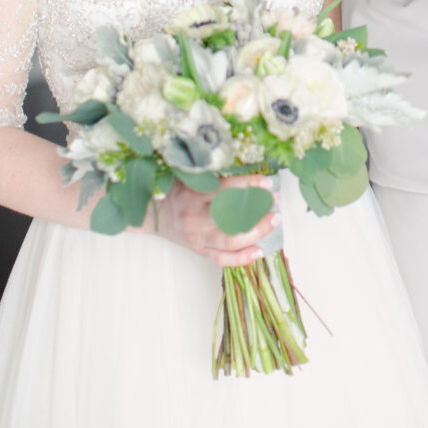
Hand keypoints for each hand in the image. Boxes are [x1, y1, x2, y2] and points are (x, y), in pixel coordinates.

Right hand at [154, 173, 279, 266]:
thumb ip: (212, 175)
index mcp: (192, 196)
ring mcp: (197, 238)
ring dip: (256, 234)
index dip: (247, 185)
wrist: (153, 214)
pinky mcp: (199, 251)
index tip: (267, 182)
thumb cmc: (175, 191)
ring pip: (230, 242)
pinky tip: (260, 250)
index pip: (225, 190)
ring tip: (273, 222)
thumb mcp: (189, 177)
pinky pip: (222, 259)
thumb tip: (244, 168)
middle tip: (275, 205)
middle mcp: (195, 218)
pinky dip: (243, 258)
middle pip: (230, 221)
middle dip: (257, 215)